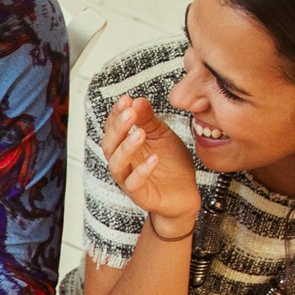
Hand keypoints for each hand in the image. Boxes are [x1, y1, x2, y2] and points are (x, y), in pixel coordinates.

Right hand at [102, 96, 199, 236]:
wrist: (185, 194)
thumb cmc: (170, 164)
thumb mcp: (162, 136)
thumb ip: (149, 120)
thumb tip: (137, 100)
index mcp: (124, 146)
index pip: (112, 128)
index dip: (116, 114)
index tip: (126, 99)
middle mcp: (122, 162)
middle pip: (108, 144)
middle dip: (118, 128)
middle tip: (130, 112)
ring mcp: (128, 179)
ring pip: (116, 164)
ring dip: (126, 147)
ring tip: (141, 133)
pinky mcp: (140, 195)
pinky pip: (134, 183)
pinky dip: (142, 171)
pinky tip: (154, 158)